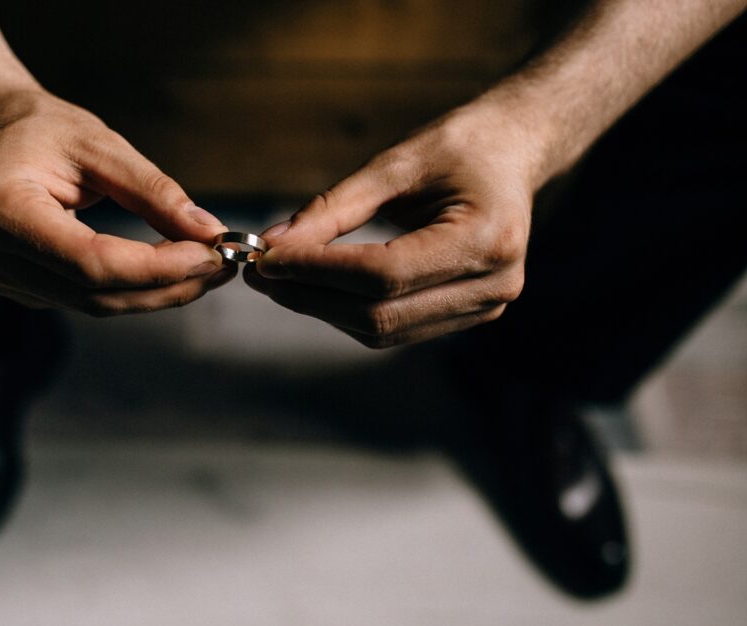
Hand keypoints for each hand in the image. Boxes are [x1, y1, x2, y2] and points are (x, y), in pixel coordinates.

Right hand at [0, 89, 233, 314]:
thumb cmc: (42, 129)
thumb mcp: (99, 144)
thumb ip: (153, 191)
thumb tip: (209, 232)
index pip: (89, 261)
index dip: (156, 268)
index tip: (211, 254)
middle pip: (94, 292)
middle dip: (166, 286)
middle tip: (221, 265)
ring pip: (94, 303)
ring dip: (156, 293)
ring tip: (206, 268)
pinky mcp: (17, 288)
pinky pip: (84, 298)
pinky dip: (132, 289)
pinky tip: (168, 272)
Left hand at [245, 106, 534, 347]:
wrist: (513, 154)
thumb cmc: (458, 147)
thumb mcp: (395, 163)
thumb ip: (333, 207)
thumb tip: (274, 243)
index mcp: (485, 239)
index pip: (383, 275)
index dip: (318, 271)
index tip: (267, 258)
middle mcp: (493, 285)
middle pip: (379, 314)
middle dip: (310, 296)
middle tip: (260, 273)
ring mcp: (484, 308)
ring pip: (381, 331)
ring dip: (322, 309)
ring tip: (279, 279)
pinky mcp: (467, 316)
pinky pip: (393, 329)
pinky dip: (347, 312)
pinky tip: (315, 288)